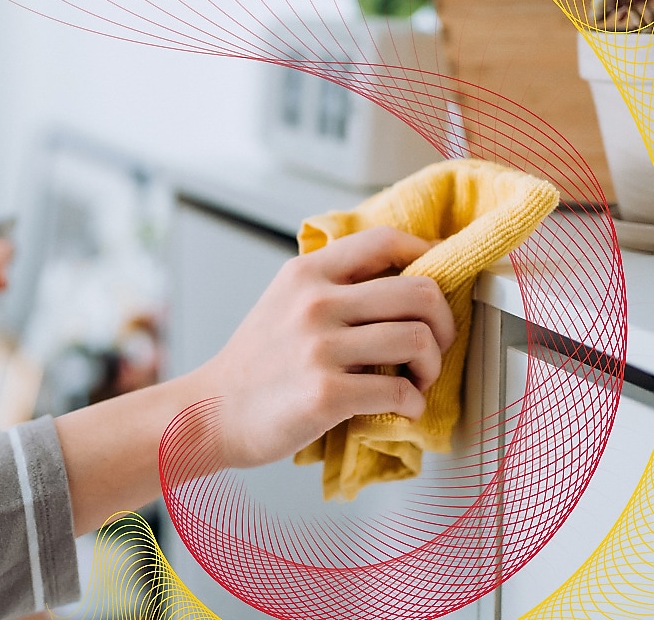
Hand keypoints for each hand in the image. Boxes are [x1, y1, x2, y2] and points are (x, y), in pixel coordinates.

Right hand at [188, 226, 455, 468]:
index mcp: (307, 273)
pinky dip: (413, 404)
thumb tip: (402, 281)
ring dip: (432, 366)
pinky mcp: (325, 393)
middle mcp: (314, 303)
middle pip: (420, 292)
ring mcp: (319, 348)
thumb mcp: (284, 301)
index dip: (428, 257)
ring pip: (417, 339)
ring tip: (418, 379)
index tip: (439, 282)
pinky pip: (398, 391)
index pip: (385, 242)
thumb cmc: (255, 362)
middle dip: (443, 323)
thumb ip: (332, 285)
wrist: (211, 411)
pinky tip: (402, 408)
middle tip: (436, 344)